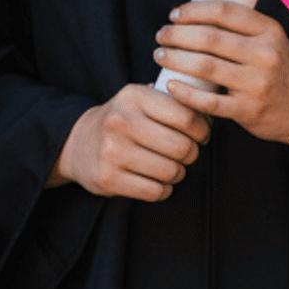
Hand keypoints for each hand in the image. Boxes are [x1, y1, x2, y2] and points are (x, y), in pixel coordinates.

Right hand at [49, 83, 210, 199]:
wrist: (78, 142)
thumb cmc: (122, 119)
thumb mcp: (140, 98)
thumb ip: (172, 98)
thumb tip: (211, 107)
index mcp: (133, 96)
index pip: (186, 116)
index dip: (202, 129)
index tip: (201, 134)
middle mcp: (121, 121)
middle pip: (181, 146)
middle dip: (192, 153)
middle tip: (188, 153)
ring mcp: (112, 151)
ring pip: (170, 171)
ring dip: (178, 173)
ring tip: (172, 167)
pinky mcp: (108, 178)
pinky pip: (155, 191)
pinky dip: (164, 189)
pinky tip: (158, 181)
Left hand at [155, 1, 288, 166]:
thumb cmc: (276, 67)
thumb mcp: (270, 38)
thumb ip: (241, 25)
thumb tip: (194, 10)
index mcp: (269, 30)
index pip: (224, 11)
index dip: (194, 10)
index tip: (174, 14)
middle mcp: (265, 54)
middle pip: (210, 38)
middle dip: (177, 34)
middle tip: (161, 35)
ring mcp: (257, 84)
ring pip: (205, 66)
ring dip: (175, 58)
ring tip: (160, 55)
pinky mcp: (248, 110)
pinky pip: (209, 101)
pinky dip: (185, 93)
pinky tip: (170, 85)